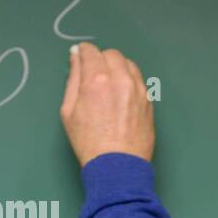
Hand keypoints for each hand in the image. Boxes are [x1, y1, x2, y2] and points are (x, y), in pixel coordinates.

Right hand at [59, 42, 154, 166]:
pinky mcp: (149, 99)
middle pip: (111, 54)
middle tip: (94, 74)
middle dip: (100, 59)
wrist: (117, 165)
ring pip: (128, 64)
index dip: (83, 52)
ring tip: (109, 84)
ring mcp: (138, 88)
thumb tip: (75, 58)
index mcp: (96, 81)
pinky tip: (121, 95)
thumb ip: (72, 80)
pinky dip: (128, 80)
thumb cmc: (88, 142)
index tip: (80, 56)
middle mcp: (120, 79)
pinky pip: (138, 79)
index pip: (90, 52)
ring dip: (117, 67)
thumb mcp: (68, 111)